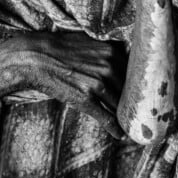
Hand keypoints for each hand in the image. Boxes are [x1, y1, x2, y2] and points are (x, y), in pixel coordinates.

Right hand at [0, 31, 126, 138]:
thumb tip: (121, 56)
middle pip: (127, 89)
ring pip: (118, 105)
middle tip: (137, 110)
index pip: (132, 73)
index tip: (141, 94)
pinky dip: (115, 128)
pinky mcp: (85, 99)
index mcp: (111, 52)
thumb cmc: (60, 48)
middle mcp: (107, 67)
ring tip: (129, 123)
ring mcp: (97, 84)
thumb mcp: (88, 42)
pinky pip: (107, 118)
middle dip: (132, 101)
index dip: (136, 85)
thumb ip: (106, 51)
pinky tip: (120, 134)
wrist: (36, 57)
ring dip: (124, 116)